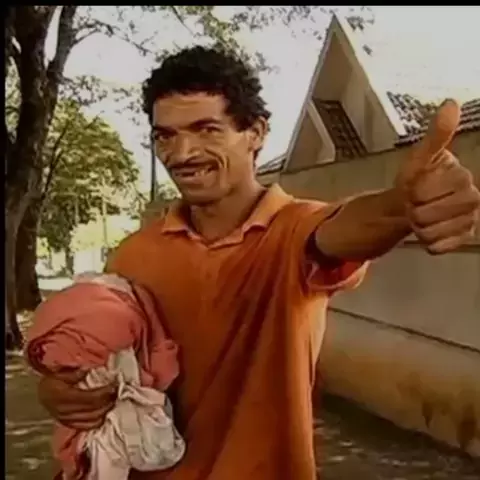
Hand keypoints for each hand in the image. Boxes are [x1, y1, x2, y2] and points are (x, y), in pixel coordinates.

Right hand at [38, 367, 116, 429]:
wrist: (42, 392)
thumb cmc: (53, 379)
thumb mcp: (60, 372)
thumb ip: (74, 373)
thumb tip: (89, 371)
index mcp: (61, 397)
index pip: (89, 398)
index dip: (104, 392)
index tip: (114, 385)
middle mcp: (63, 411)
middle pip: (93, 410)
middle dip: (108, 401)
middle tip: (117, 392)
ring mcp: (66, 420)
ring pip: (92, 420)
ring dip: (105, 411)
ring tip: (113, 400)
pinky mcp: (69, 425)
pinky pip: (87, 426)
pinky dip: (98, 420)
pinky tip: (105, 411)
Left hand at [395, 99, 479, 253]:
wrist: (414, 204)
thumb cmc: (417, 178)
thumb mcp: (419, 157)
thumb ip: (436, 136)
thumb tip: (451, 103)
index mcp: (463, 177)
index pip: (429, 191)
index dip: (415, 192)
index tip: (414, 188)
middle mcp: (473, 199)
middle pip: (431, 214)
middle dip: (415, 210)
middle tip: (415, 204)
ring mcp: (470, 221)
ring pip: (433, 232)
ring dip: (419, 226)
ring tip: (421, 217)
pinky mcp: (464, 239)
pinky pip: (439, 247)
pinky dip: (427, 241)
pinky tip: (428, 232)